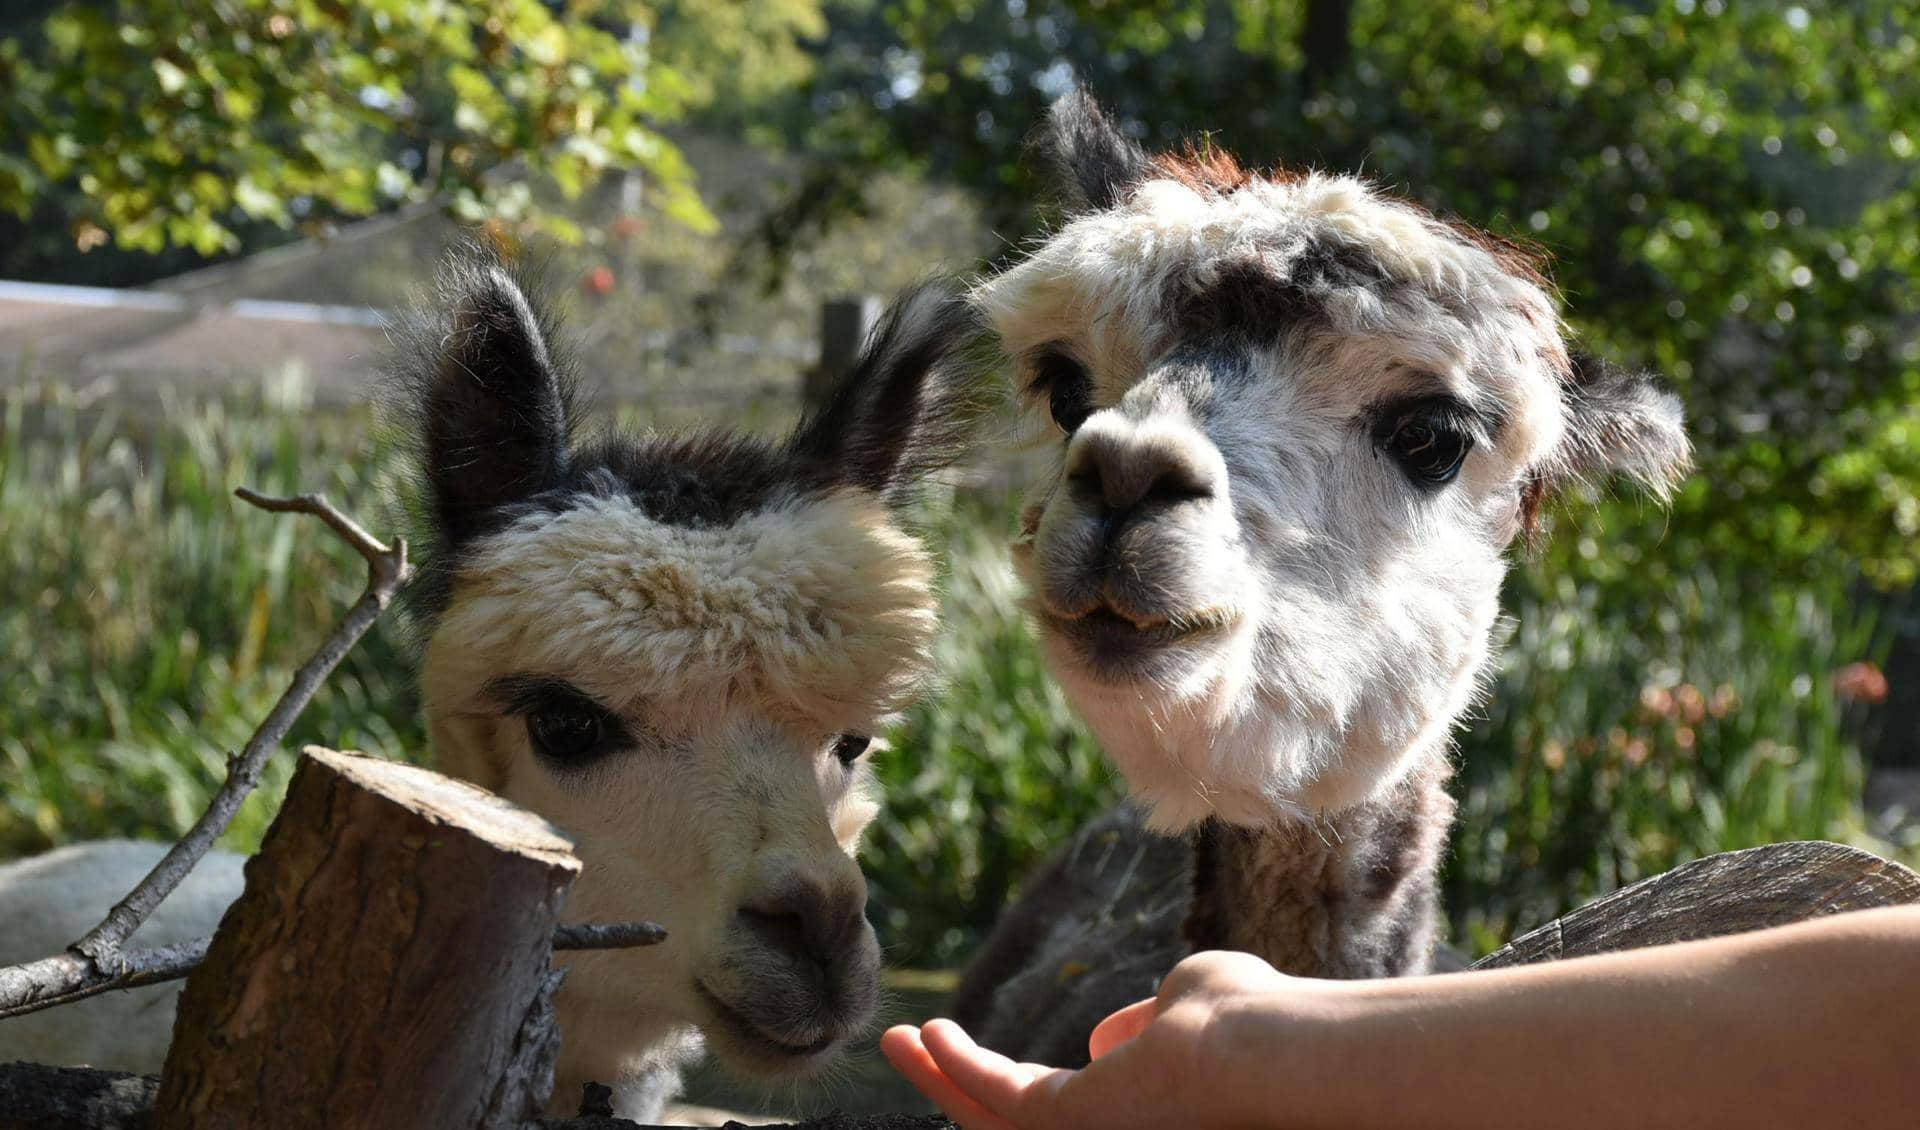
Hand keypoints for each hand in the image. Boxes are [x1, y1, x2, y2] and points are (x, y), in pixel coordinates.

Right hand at [881, 951, 1308, 1129]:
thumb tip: (1104, 1038)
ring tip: (900, 1040)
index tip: (990, 1051)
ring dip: (942, 1077)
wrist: (1269, 1057)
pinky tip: (930, 1033)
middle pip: (1016, 1122)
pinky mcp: (1064, 1124)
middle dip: (961, 1088)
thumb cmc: (1254, 1024)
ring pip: (994, 1118)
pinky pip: (997, 1100)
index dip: (1024, 1079)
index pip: (1071, 1107)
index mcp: (1144, 1113)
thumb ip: (1148, 1020)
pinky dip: (957, 1066)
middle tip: (918, 1050)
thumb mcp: (1196, 999)